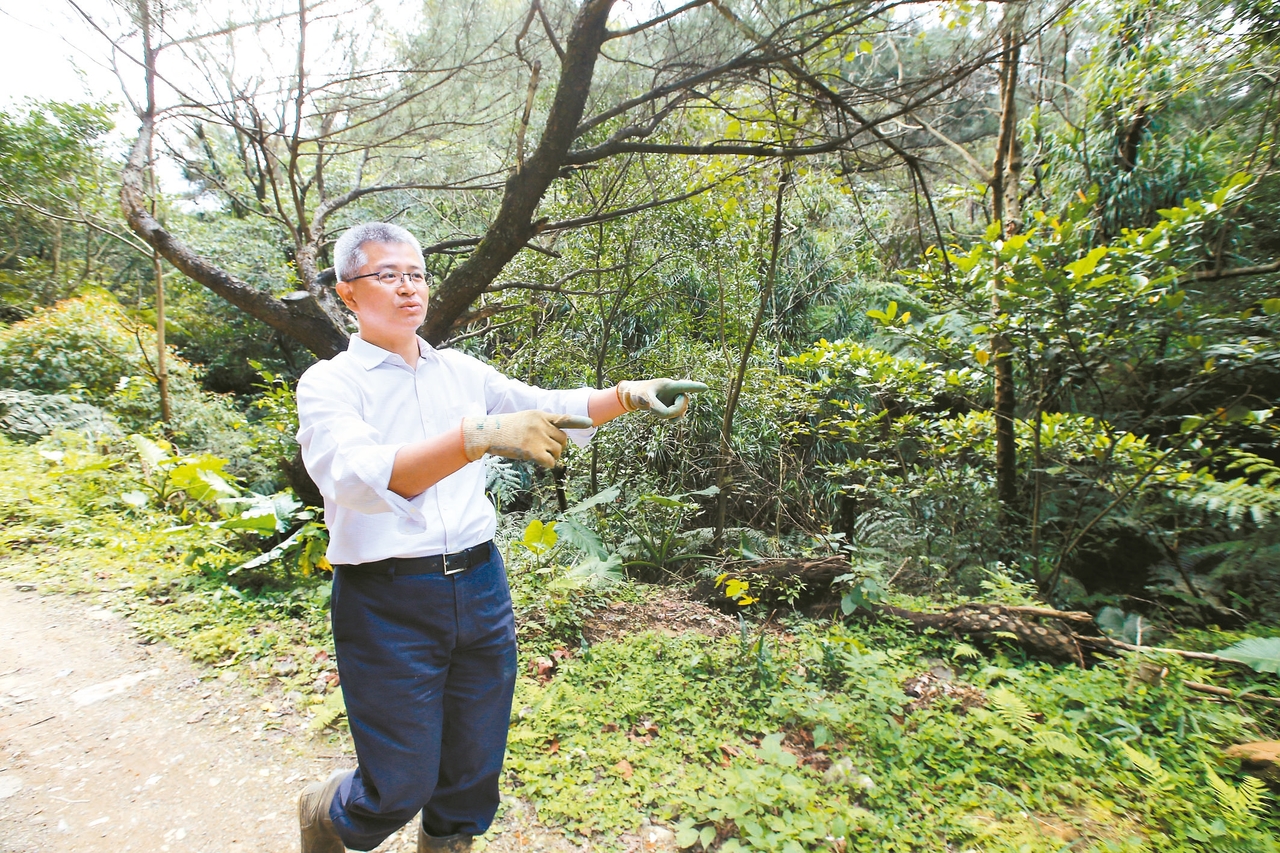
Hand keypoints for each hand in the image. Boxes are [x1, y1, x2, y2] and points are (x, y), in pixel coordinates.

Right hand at [461, 411, 593, 467]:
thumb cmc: (504, 428)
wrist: (487, 433)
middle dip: (559, 447)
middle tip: (547, 451)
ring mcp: (537, 437)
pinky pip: (550, 462)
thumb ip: (540, 425)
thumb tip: (554, 441)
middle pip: (563, 439)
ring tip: (538, 455)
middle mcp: (541, 424)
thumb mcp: (524, 419)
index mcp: (539, 415)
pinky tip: (537, 461)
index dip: (577, 421)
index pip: (563, 418)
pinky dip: (547, 464)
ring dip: (552, 457)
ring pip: (558, 451)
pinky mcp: (533, 451)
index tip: (590, 423)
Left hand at [616, 379, 708, 418]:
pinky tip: (670, 421)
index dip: (695, 387)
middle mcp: (675, 391)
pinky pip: (680, 414)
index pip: (685, 386)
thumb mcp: (643, 398)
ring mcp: (675, 398)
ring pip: (683, 409)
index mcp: (669, 385)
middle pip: (684, 402)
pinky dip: (676, 418)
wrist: (636, 395)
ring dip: (672, 414)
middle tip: (654, 409)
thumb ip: (655, 406)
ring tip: (655, 410)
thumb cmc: (639, 393)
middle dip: (673, 409)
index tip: (706, 388)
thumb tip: (666, 415)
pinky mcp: (673, 406)